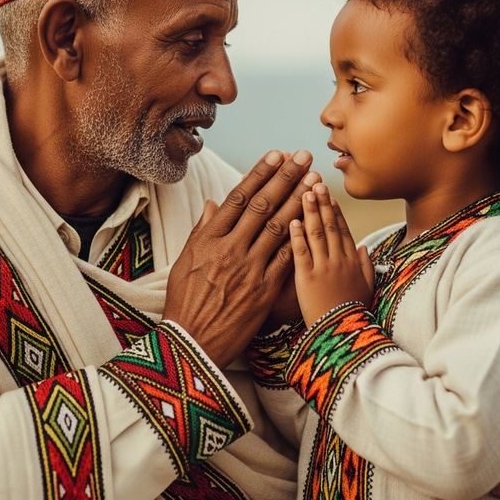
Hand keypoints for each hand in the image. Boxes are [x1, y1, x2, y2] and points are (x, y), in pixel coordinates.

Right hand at [163, 150, 319, 366]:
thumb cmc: (185, 302)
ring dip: (299, 202)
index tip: (277, 156)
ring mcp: (248, 269)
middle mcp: (230, 249)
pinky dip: (300, 238)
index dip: (260, 174)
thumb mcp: (184, 261)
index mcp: (209, 239)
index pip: (239, 198)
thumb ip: (202, 230)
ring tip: (314, 181)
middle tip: (303, 157)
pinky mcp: (263, 290)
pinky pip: (286, 258)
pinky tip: (314, 221)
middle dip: (286, 178)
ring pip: (279, 227)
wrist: (191, 343)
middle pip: (263, 206)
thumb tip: (213, 203)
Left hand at [289, 183, 373, 326]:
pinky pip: (301, 253)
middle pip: (330, 226)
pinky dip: (296, 236)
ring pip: (316, 234)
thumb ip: (366, 266)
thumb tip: (365, 248)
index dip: (334, 211)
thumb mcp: (367, 288)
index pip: (343, 230)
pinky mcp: (307, 280)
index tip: (328, 195)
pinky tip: (291, 220)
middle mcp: (339, 261)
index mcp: (352, 262)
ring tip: (303, 192)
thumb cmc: (355, 314)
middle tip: (315, 182)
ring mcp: (323, 269)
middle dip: (322, 203)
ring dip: (309, 211)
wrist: (344, 336)